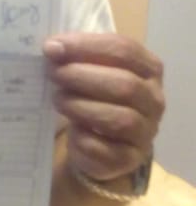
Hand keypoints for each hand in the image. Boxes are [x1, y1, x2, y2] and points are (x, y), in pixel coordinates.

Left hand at [43, 31, 164, 181]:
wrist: (100, 145)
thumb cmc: (96, 98)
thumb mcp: (92, 72)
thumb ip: (78, 57)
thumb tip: (53, 47)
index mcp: (149, 69)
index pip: (124, 50)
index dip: (86, 46)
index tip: (52, 47)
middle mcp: (154, 100)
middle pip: (124, 84)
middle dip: (82, 76)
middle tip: (54, 74)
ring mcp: (145, 132)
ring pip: (119, 119)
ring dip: (81, 106)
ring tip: (58, 100)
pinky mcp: (129, 159)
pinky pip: (105, 149)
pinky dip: (83, 138)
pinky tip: (71, 130)